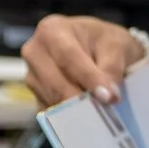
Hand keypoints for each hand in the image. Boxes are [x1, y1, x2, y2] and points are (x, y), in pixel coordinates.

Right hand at [21, 15, 147, 107]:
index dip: (88, 78)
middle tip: (107, 110)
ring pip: (53, 99)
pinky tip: (89, 114)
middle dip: (82, 99)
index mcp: (52, 30)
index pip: (68, 56)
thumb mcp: (117, 45)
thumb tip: (109, 94)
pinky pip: (51, 113)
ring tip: (101, 111)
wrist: (96, 50)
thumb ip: (113, 67)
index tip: (107, 96)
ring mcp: (32, 77)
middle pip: (55, 82)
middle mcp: (34, 52)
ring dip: (78, 109)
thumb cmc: (104, 42)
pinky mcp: (36, 97)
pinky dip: (71, 117)